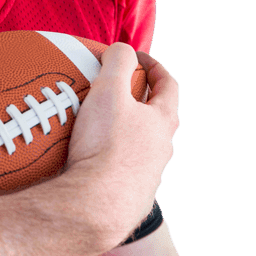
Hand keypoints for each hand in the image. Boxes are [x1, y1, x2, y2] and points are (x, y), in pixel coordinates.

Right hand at [64, 43, 179, 245]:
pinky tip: (86, 160)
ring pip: (140, 147)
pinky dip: (107, 160)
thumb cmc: (106, 148)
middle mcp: (162, 151)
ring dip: (124, 133)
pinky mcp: (128, 196)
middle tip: (116, 92)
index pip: (169, 86)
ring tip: (96, 127)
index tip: (136, 59)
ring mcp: (147, 176)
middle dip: (140, 101)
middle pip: (158, 118)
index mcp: (163, 122)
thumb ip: (118, 63)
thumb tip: (122, 49)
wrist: (96, 207)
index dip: (154, 67)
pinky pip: (120, 171)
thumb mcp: (109, 93)